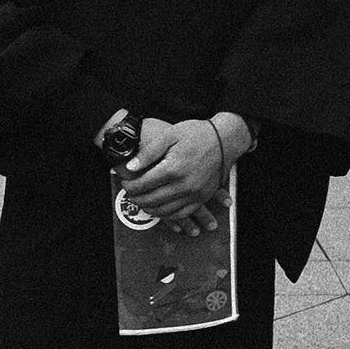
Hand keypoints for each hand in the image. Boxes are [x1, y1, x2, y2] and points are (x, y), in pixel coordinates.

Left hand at [120, 118, 226, 235]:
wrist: (225, 139)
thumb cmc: (196, 134)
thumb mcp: (169, 135)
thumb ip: (148, 153)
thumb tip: (130, 167)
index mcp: (173, 168)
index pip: (143, 184)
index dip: (129, 186)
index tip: (124, 183)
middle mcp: (185, 185)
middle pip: (152, 199)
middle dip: (136, 198)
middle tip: (129, 193)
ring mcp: (195, 193)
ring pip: (165, 210)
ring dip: (149, 208)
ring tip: (141, 201)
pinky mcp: (203, 197)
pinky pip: (182, 213)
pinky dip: (167, 215)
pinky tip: (159, 209)